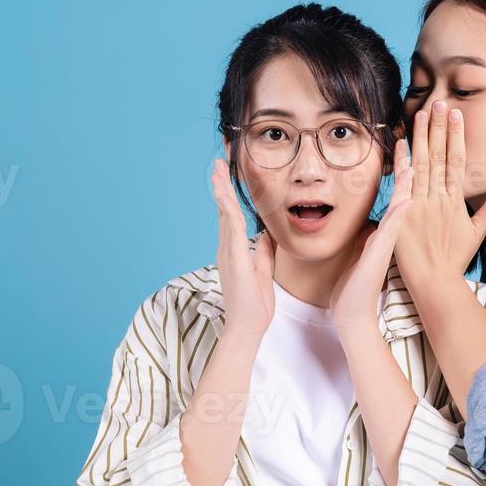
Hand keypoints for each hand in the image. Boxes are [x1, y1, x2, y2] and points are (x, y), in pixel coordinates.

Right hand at [210, 158, 275, 337]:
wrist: (247, 328)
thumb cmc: (255, 305)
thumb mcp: (264, 270)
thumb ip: (263, 251)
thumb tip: (265, 233)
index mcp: (234, 250)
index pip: (232, 215)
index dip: (231, 192)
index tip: (231, 171)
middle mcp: (226, 248)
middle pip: (224, 208)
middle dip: (222, 182)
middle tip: (222, 158)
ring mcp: (227, 252)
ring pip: (224, 213)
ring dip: (222, 188)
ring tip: (220, 166)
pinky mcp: (231, 258)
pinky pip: (230, 227)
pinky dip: (227, 207)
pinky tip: (225, 192)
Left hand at [329, 143, 413, 333]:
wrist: (352, 317)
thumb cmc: (352, 292)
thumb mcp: (357, 259)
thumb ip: (362, 243)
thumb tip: (362, 230)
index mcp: (379, 239)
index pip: (392, 205)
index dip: (398, 183)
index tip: (403, 160)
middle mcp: (384, 241)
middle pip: (400, 202)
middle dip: (406, 178)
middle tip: (414, 153)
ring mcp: (384, 247)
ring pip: (399, 212)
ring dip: (407, 190)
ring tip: (415, 166)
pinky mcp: (379, 256)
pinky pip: (391, 231)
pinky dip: (399, 214)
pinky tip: (407, 200)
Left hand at [393, 101, 485, 286]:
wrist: (434, 282)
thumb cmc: (455, 259)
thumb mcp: (478, 232)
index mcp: (456, 200)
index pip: (457, 160)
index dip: (456, 135)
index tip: (456, 114)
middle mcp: (439, 199)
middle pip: (440, 156)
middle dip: (439, 128)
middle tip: (439, 102)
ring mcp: (420, 205)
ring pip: (422, 165)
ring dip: (421, 138)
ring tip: (421, 113)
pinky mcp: (404, 214)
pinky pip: (402, 184)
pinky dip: (401, 163)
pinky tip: (400, 144)